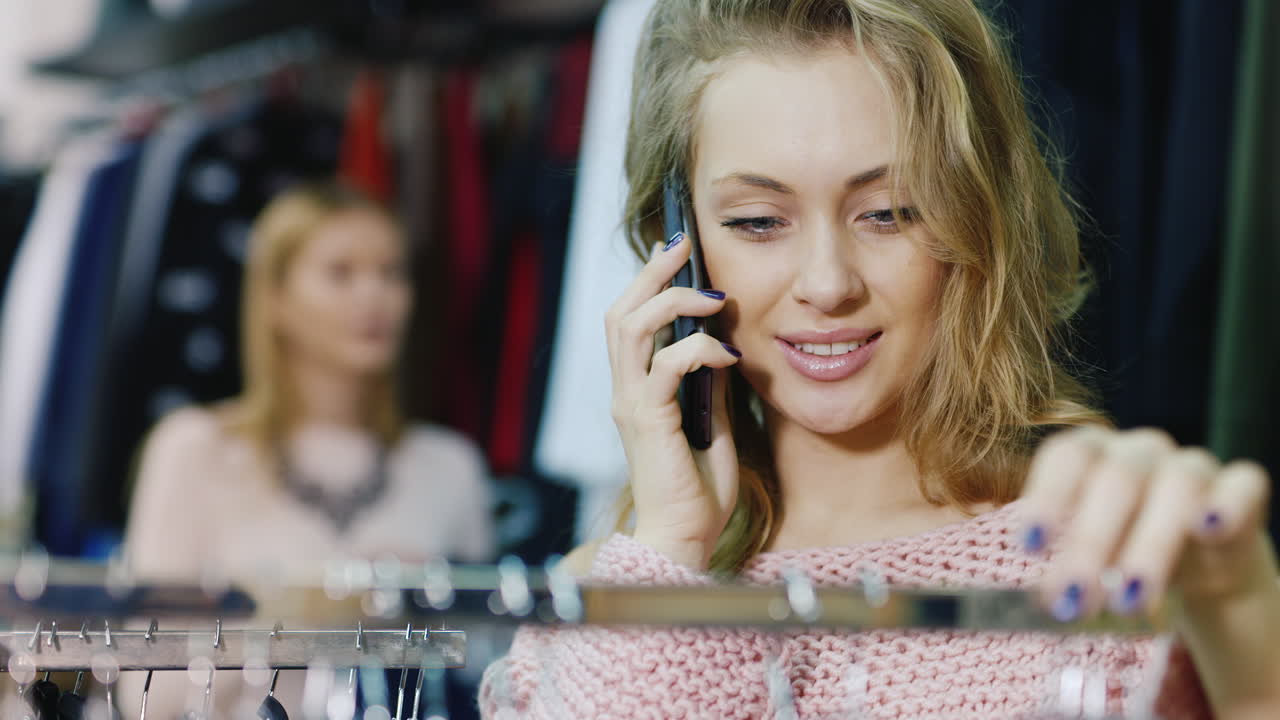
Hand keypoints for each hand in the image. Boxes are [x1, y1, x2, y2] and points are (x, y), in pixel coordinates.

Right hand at [605, 232, 741, 569]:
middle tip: (684, 243)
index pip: (629, 321)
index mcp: (635, 391)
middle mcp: (625, 393)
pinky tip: (729, 354)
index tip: (676, 251)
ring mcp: (631, 405)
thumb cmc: (697, 490)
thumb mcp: (711, 423)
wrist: (687, 539)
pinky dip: (699, 349)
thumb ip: (708, 384)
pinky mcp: (648, 422)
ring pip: (631, 328)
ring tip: (713, 294)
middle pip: (620, 312)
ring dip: (673, 300)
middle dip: (652, 272)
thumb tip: (721, 342)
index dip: (648, 281)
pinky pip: (665, 366)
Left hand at [1021, 426, 1275, 620]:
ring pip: (1176, 486)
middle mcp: (1140, 450)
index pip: (1066, 457)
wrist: (1197, 561)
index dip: (1047, 497)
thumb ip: (1070, 573)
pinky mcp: (1241, 486)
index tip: (1029, 545)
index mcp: (1092, 452)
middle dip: (1093, 543)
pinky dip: (1225, 506)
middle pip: (1117, 480)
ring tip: (1129, 599)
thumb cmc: (1123, 552)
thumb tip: (1049, 603)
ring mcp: (1193, 463)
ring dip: (1150, 544)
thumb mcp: (1091, 561)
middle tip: (1077, 598)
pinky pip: (1241, 485)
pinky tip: (1206, 530)